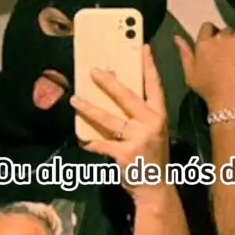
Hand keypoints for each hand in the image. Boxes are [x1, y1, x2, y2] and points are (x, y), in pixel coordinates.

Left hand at [70, 45, 168, 197]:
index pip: (154, 85)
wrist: (155, 188)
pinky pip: (101, 144)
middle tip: (93, 70)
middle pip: (127, 97)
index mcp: (159, 115)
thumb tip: (114, 92)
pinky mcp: (124, 154)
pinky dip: (90, 141)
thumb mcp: (152, 130)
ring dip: (89, 109)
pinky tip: (82, 138)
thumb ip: (139, 114)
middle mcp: (151, 124)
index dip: (148, 65)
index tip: (142, 47)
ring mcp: (138, 139)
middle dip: (109, 82)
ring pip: (109, 119)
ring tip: (75, 99)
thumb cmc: (151, 155)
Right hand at [175, 0, 234, 110]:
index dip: (212, 40)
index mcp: (203, 42)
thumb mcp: (190, 75)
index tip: (216, 53)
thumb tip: (176, 36)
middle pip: (225, 31)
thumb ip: (184, 53)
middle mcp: (220, 36)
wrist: (233, 104)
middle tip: (231, 61)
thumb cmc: (210, 92)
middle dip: (228, 42)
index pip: (208, 29)